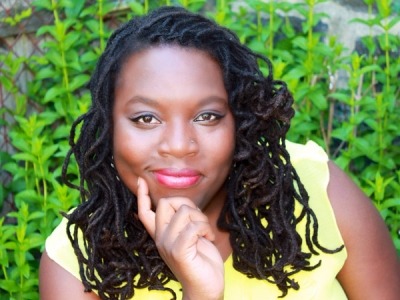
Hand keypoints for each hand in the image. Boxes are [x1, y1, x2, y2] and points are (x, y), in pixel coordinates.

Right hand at [137, 177, 223, 299]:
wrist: (206, 288)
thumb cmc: (201, 261)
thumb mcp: (190, 237)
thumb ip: (183, 222)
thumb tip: (183, 206)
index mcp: (161, 235)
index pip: (144, 212)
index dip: (142, 196)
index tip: (141, 181)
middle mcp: (160, 238)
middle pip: (166, 203)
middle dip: (187, 205)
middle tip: (198, 221)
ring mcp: (167, 245)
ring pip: (184, 212)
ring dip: (202, 219)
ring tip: (205, 234)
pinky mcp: (178, 251)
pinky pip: (192, 226)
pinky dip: (205, 228)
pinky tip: (208, 238)